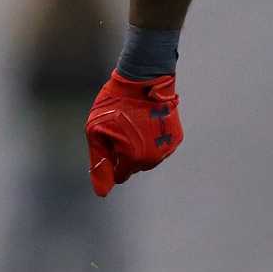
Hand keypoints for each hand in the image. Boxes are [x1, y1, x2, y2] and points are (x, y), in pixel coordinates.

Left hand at [85, 71, 182, 196]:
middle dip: (126, 153)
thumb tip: (102, 193)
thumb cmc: (115, 104)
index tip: (110, 142)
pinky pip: (161, 147)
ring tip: (134, 124)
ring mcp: (167, 148)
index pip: (120, 175)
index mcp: (133, 157)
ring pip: (149, 158)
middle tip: (121, 128)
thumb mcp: (96, 132)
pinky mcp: (176, 137)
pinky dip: (153, 139)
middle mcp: (153, 157)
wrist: (144, 78)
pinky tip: (147, 121)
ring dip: (140, 147)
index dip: (112, 160)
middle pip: (135, 167)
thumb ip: (100, 163)